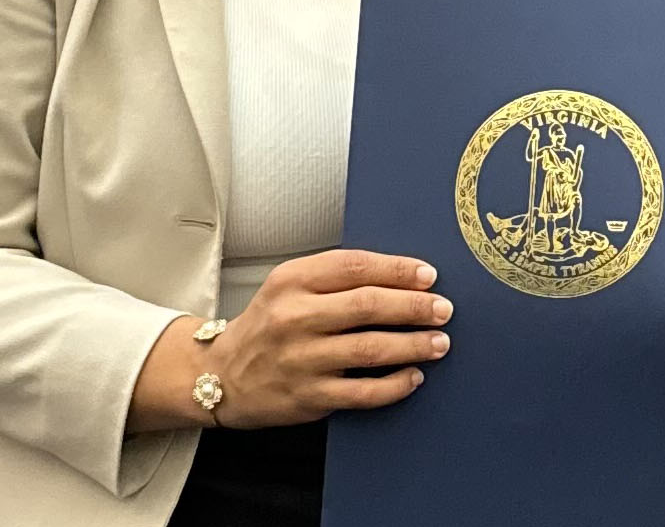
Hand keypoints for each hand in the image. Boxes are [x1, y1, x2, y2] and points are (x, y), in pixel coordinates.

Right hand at [185, 250, 451, 428]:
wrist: (220, 376)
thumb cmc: (267, 326)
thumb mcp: (288, 287)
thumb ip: (334, 278)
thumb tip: (400, 278)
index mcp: (291, 281)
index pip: (354, 266)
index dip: (397, 270)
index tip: (428, 275)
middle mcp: (294, 317)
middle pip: (368, 305)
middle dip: (414, 306)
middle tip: (443, 309)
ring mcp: (300, 360)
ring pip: (370, 349)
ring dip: (413, 345)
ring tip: (439, 342)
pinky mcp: (308, 397)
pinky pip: (363, 392)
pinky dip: (395, 385)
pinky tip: (414, 376)